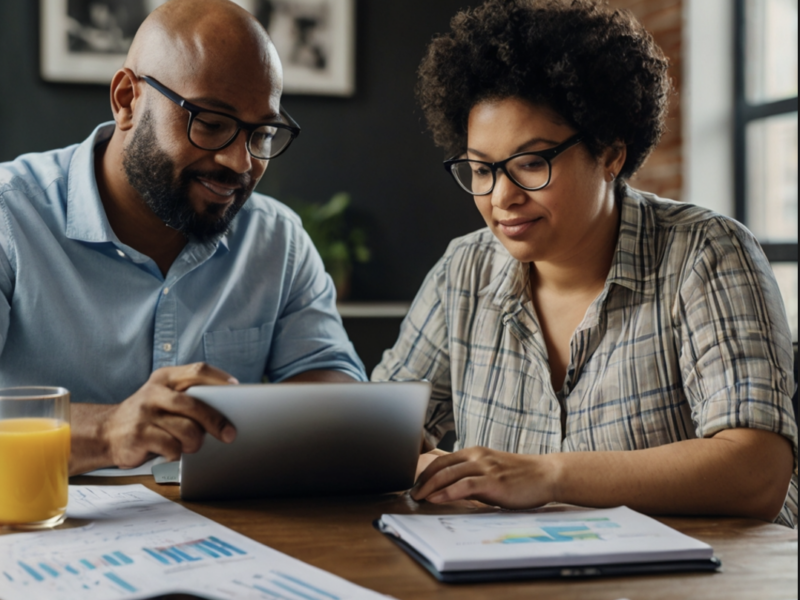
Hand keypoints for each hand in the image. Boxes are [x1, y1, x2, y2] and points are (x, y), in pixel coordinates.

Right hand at [101, 362, 237, 467]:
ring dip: (195, 442)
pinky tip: (171, 451)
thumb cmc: (148, 416)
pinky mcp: (138, 435)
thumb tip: (226, 411)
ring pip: (186, 429)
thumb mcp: (164, 397)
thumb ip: (189, 397)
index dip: (220, 379)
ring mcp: (145, 413)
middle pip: (194, 404)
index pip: (198, 371)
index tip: (236, 390)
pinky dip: (177, 452)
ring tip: (192, 445)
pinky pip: (171, 446)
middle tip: (229, 434)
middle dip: (216, 421)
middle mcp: (154, 392)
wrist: (105, 433)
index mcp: (165, 377)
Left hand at [411, 446, 557, 508]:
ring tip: (418, 497)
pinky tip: (437, 499)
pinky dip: (447, 492)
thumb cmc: (520, 477)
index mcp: (475, 453)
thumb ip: (472, 477)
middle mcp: (477, 456)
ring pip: (449, 474)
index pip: (442, 460)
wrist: (546, 475)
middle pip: (441, 466)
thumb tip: (450, 490)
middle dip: (422, 480)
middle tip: (411, 494)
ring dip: (430, 486)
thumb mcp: (491, 472)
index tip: (415, 485)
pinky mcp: (493, 481)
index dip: (425, 473)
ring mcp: (485, 467)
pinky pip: (464, 485)